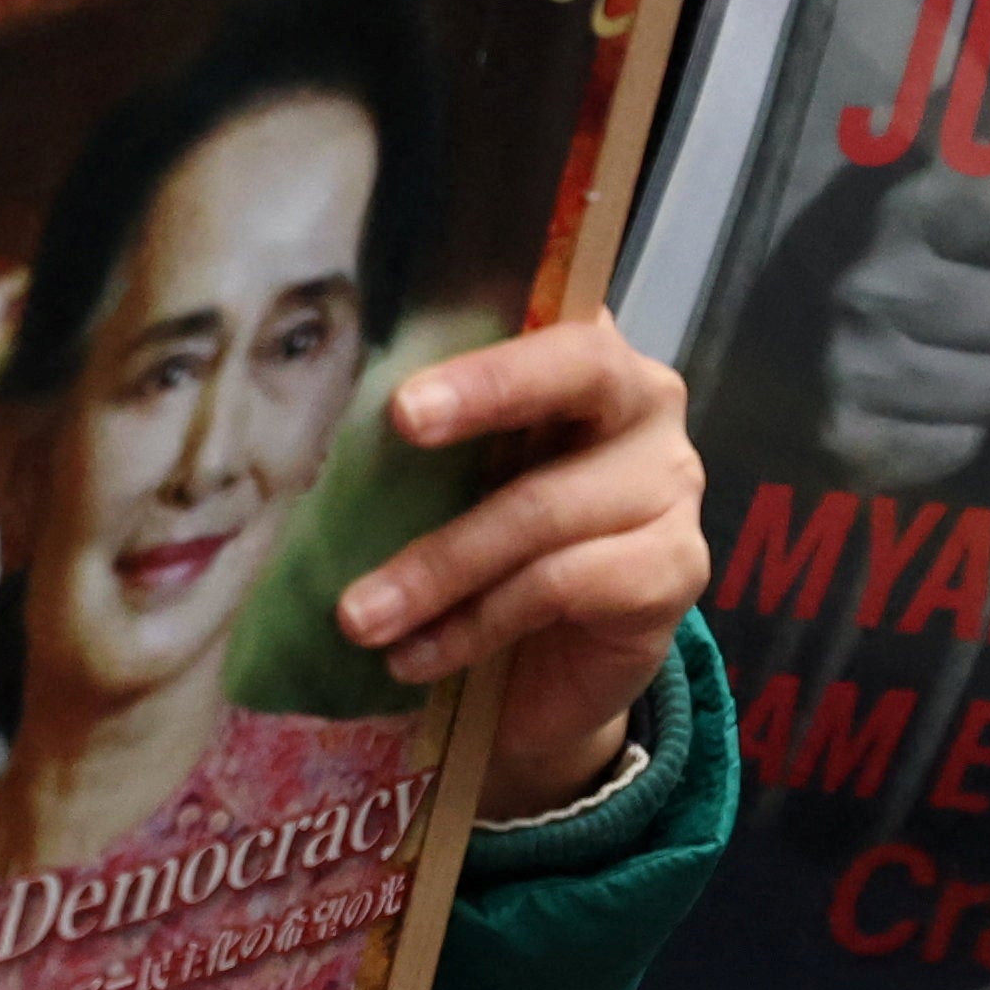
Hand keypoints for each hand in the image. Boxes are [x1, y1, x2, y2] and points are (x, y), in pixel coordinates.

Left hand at [336, 313, 706, 812]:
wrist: (550, 678)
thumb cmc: (488, 553)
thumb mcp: (451, 483)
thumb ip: (424, 436)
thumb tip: (315, 414)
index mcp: (587, 358)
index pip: (549, 310)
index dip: (486, 335)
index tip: (406, 379)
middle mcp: (645, 404)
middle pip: (580, 371)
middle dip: (487, 390)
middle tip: (400, 421)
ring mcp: (670, 487)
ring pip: (543, 508)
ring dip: (438, 566)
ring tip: (360, 617)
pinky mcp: (675, 570)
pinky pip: (562, 585)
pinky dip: (476, 624)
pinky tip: (417, 657)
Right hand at [821, 160, 989, 484]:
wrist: (760, 342)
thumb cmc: (876, 259)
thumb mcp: (948, 195)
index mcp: (891, 213)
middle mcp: (867, 289)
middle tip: (957, 318)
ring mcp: (850, 371)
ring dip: (978, 381)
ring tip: (929, 362)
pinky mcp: (845, 444)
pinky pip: (958, 445)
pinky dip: (946, 433)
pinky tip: (905, 407)